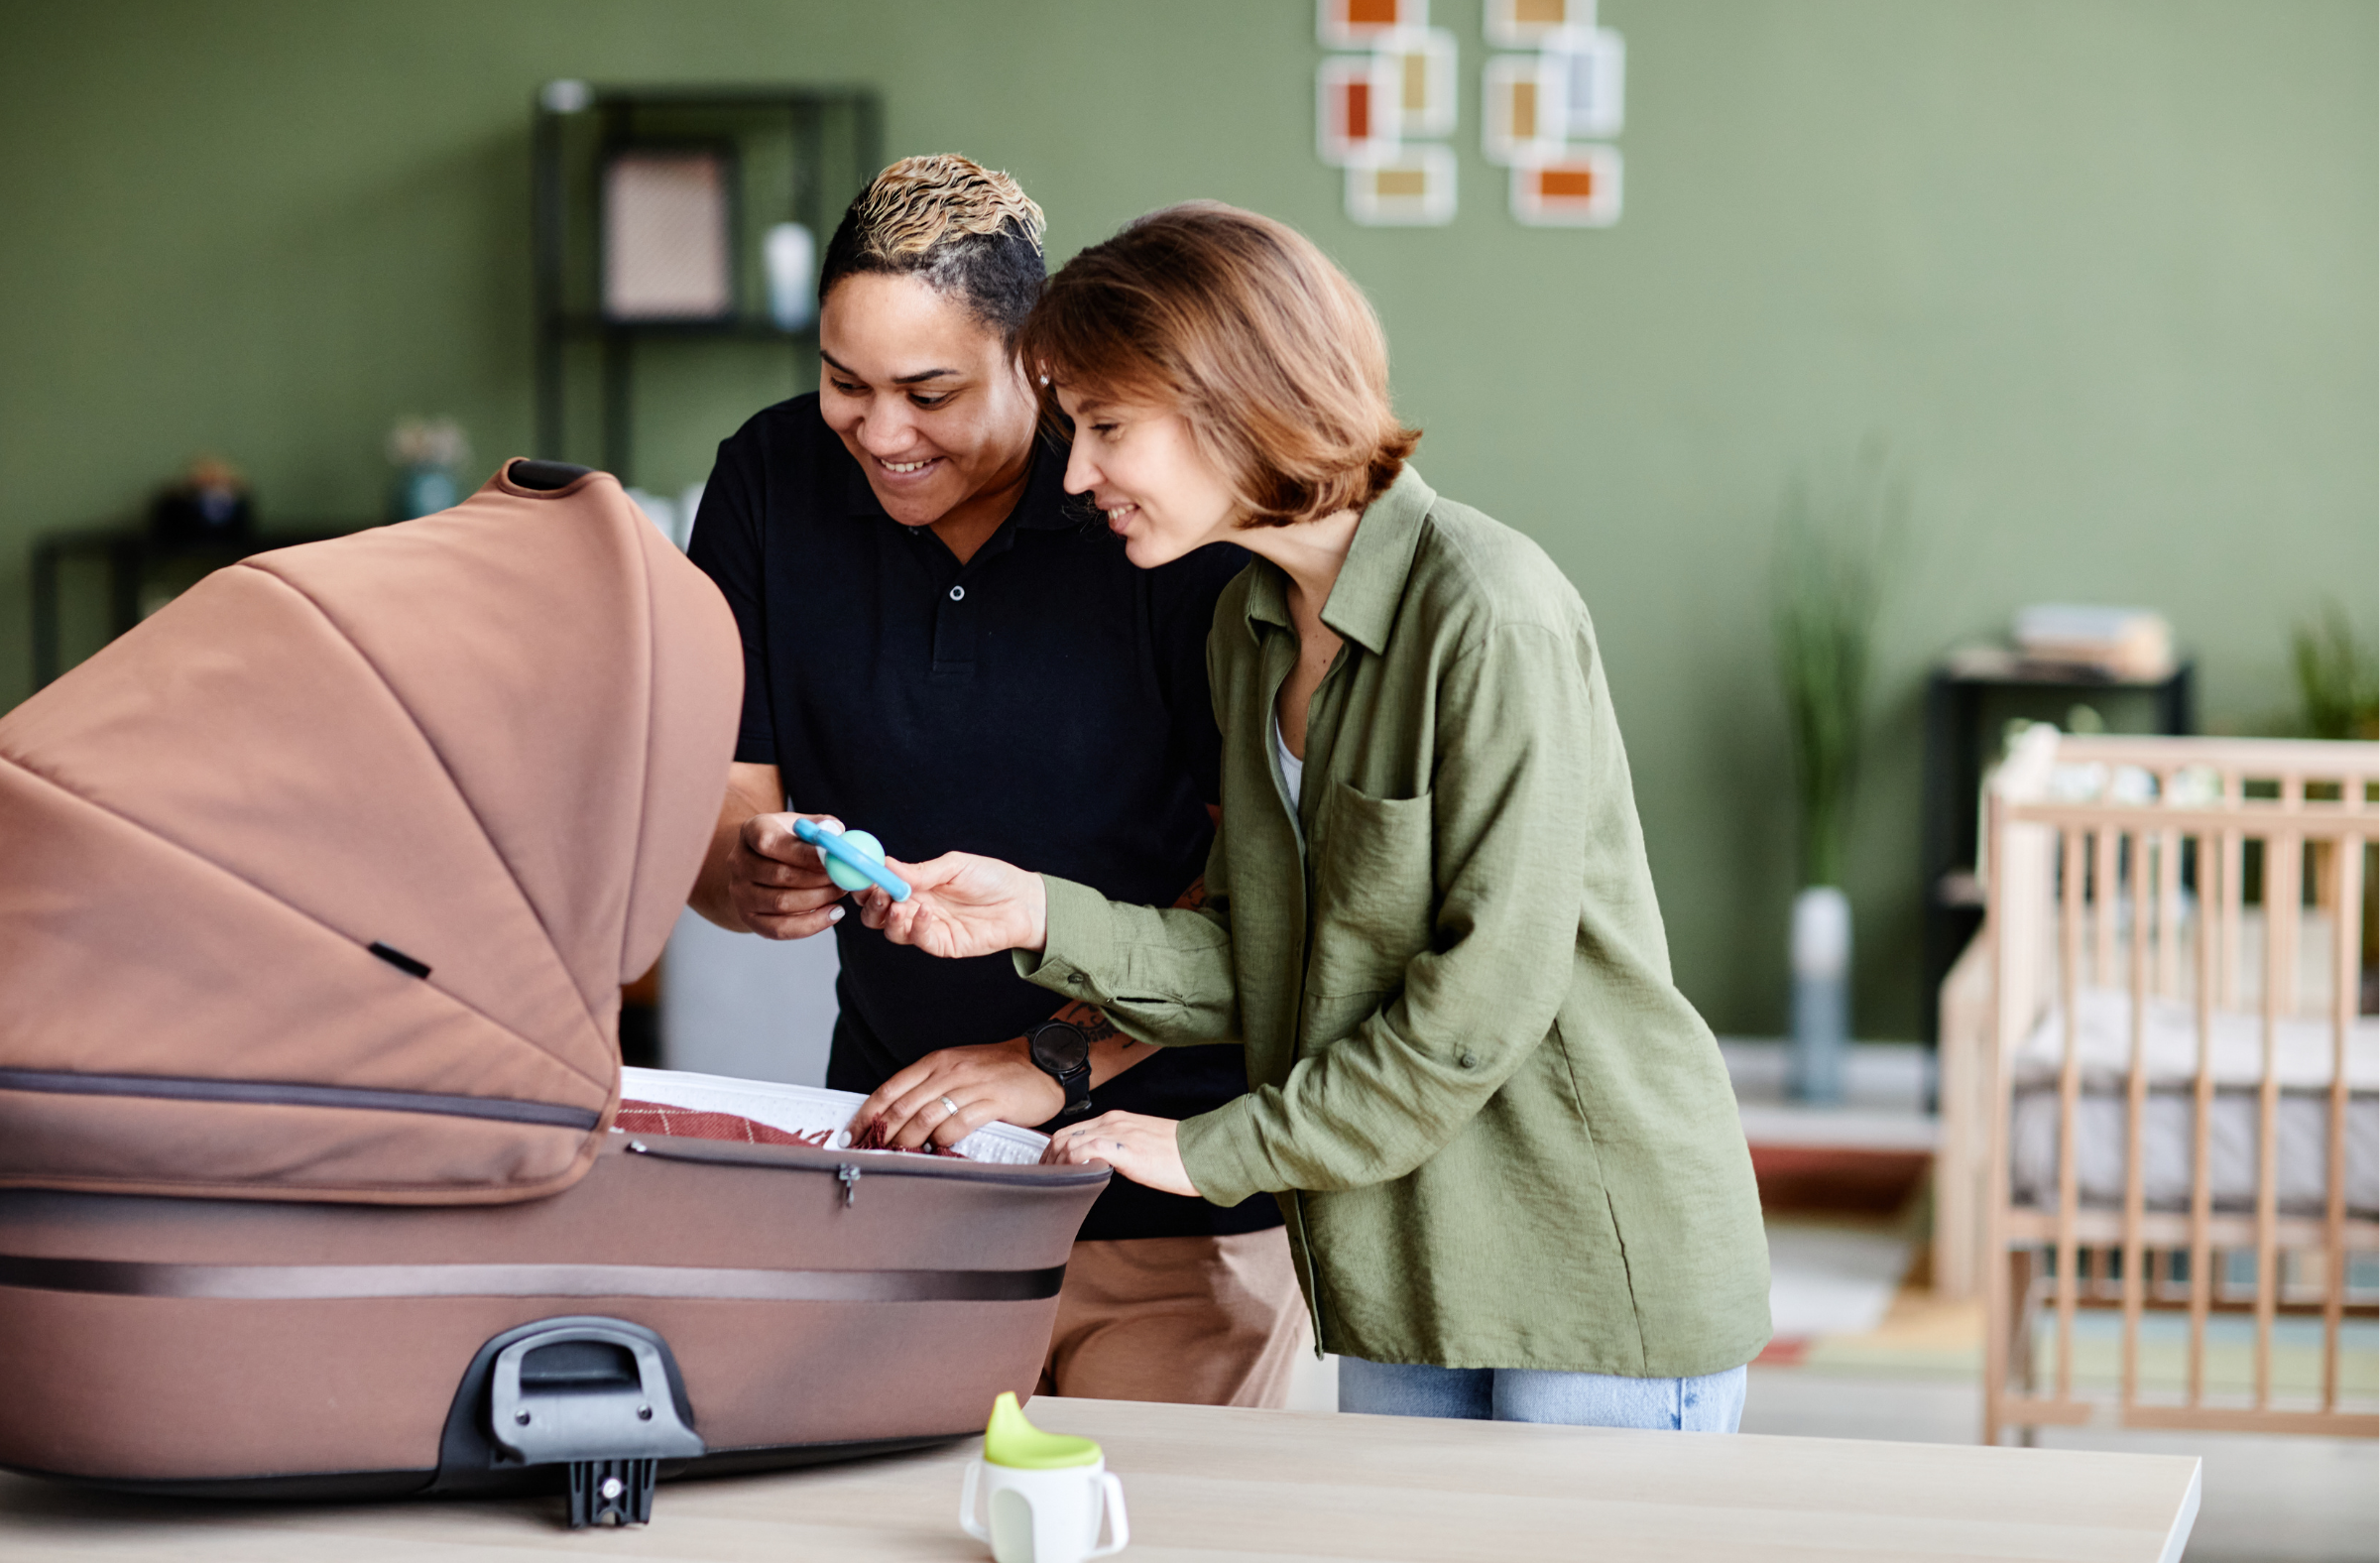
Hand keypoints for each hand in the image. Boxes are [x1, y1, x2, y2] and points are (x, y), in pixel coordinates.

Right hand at [728, 812, 846, 938]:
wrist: (764, 863)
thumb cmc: (790, 841)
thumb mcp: (803, 825)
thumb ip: (821, 827)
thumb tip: (836, 834)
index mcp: (751, 831)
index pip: (769, 842)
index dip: (804, 854)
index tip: (833, 859)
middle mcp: (739, 862)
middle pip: (779, 875)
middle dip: (818, 879)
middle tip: (844, 878)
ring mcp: (740, 892)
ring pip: (781, 903)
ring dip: (818, 900)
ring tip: (840, 891)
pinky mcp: (748, 918)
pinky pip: (780, 928)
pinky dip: (811, 924)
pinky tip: (833, 913)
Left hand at [851, 1040, 1063, 1150]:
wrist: (1041, 1062)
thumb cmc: (996, 1070)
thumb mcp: (956, 1068)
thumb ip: (928, 1087)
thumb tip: (896, 1116)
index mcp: (935, 1062)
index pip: (891, 1088)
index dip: (868, 1113)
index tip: (852, 1133)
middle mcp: (949, 1071)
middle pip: (904, 1106)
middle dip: (883, 1133)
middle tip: (871, 1153)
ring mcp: (971, 1085)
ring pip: (927, 1116)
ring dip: (909, 1140)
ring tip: (901, 1156)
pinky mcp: (993, 1101)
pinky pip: (960, 1123)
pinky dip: (944, 1139)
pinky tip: (937, 1148)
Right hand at [859, 851, 1047, 957]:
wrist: (1023, 902)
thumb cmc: (991, 879)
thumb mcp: (954, 866)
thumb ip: (920, 870)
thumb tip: (885, 864)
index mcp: (915, 886)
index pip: (878, 887)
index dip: (865, 882)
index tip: (859, 873)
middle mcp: (915, 907)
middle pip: (875, 913)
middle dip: (869, 902)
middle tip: (874, 891)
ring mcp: (927, 928)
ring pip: (890, 930)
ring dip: (887, 917)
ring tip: (897, 903)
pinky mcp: (942, 945)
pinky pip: (919, 940)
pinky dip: (916, 927)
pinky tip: (924, 912)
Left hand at [1039, 1112, 1196, 1197]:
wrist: (1203, 1152)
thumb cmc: (1179, 1153)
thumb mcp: (1143, 1143)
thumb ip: (1120, 1147)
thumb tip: (1104, 1163)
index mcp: (1116, 1119)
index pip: (1072, 1129)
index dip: (1054, 1149)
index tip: (1049, 1166)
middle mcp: (1113, 1122)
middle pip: (1064, 1135)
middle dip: (1048, 1157)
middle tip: (1044, 1177)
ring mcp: (1117, 1134)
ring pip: (1069, 1142)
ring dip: (1056, 1164)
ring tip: (1054, 1181)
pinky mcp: (1124, 1150)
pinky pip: (1086, 1152)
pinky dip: (1072, 1163)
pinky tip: (1071, 1177)